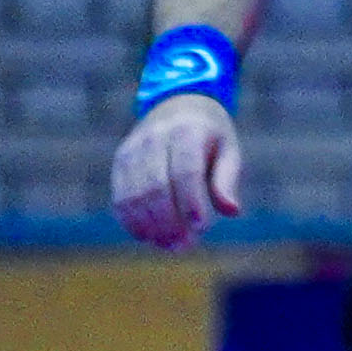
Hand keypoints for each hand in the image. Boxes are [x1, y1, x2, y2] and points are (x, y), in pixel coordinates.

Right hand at [110, 95, 242, 248]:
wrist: (177, 104)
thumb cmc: (211, 135)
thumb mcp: (228, 149)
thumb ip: (227, 179)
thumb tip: (232, 211)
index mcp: (187, 132)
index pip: (186, 171)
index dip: (191, 202)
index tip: (202, 227)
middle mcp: (155, 139)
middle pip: (156, 187)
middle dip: (169, 221)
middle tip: (184, 246)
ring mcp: (133, 150)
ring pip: (134, 195)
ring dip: (149, 226)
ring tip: (169, 246)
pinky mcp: (120, 161)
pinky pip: (120, 196)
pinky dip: (131, 220)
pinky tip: (147, 236)